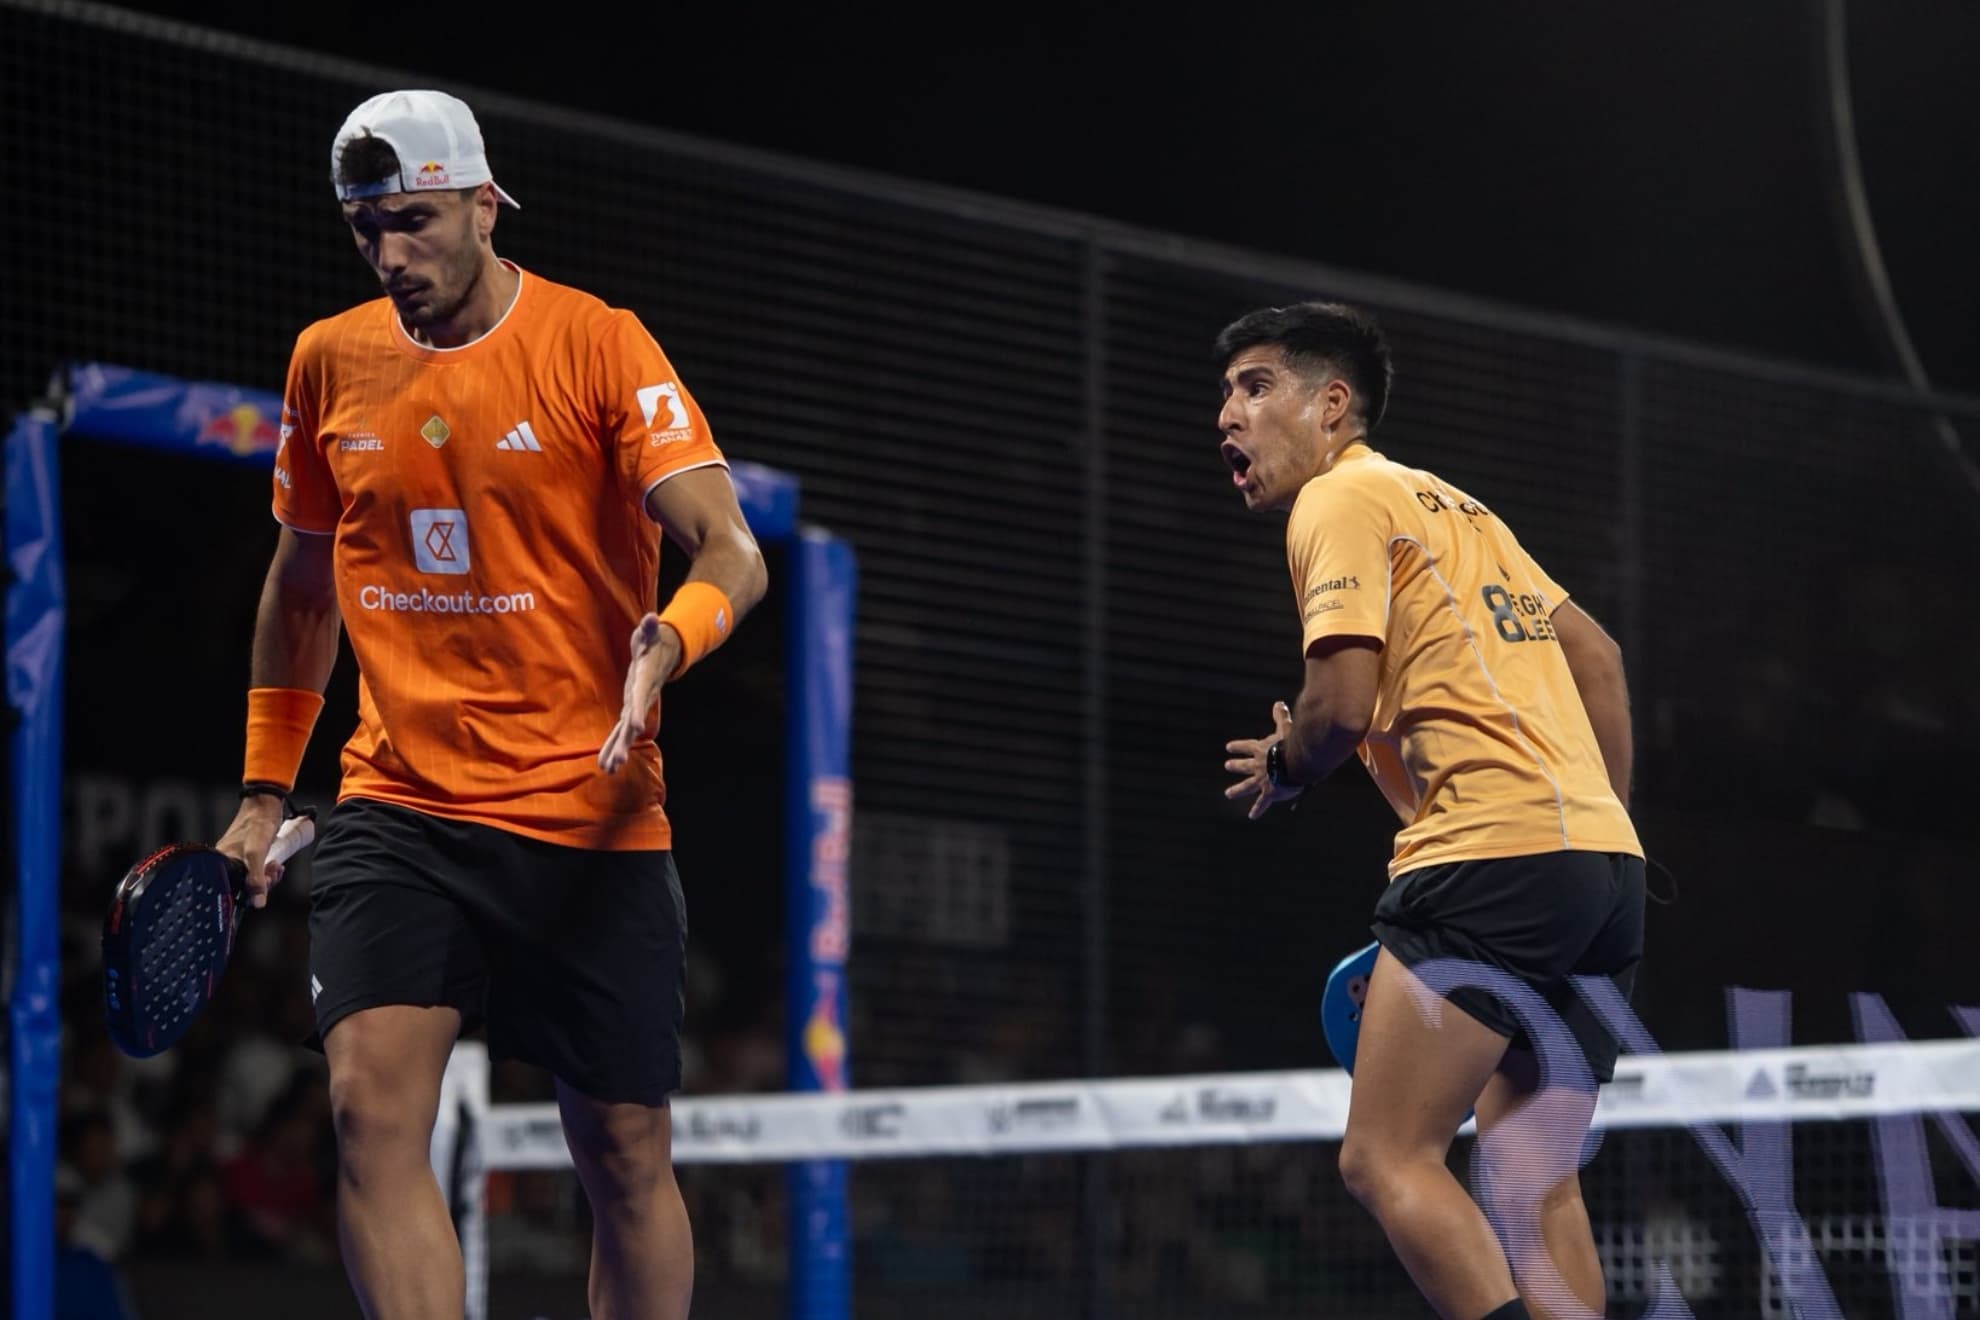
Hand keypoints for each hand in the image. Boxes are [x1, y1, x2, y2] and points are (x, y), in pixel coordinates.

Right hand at [215, 795, 288, 908]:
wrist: (265, 805)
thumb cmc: (257, 825)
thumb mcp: (256, 854)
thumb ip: (256, 879)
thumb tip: (258, 903)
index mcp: (220, 864)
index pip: (231, 890)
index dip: (249, 894)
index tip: (263, 888)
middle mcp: (226, 862)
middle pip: (244, 885)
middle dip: (263, 883)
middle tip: (273, 872)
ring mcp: (238, 858)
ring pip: (253, 878)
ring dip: (268, 877)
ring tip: (277, 867)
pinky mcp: (248, 855)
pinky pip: (257, 870)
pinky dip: (268, 871)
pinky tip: (277, 866)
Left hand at [599, 613, 681, 773]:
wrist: (663, 653)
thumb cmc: (652, 641)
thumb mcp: (648, 633)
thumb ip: (649, 628)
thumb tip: (653, 618)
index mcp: (645, 680)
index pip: (641, 697)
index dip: (639, 710)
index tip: (637, 727)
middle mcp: (642, 698)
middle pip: (633, 723)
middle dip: (625, 742)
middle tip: (618, 761)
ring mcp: (636, 706)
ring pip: (626, 733)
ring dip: (617, 750)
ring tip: (608, 769)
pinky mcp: (630, 709)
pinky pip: (621, 731)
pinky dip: (614, 745)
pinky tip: (606, 762)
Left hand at [1224, 700, 1304, 820]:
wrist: (1294, 763)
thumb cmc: (1291, 745)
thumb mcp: (1285, 729)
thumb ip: (1280, 717)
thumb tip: (1278, 703)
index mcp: (1261, 750)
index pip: (1246, 747)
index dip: (1238, 747)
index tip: (1228, 747)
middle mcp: (1258, 765)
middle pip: (1244, 766)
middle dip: (1235, 766)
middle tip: (1227, 765)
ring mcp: (1262, 780)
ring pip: (1247, 786)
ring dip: (1237, 789)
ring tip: (1228, 794)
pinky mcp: (1269, 792)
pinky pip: (1262, 802)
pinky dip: (1257, 809)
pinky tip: (1251, 816)